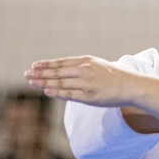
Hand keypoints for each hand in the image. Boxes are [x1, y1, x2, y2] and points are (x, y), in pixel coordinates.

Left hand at [26, 56, 145, 106]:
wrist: (131, 86)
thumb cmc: (114, 76)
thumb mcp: (97, 65)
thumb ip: (81, 67)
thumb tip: (64, 71)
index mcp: (86, 61)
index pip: (61, 63)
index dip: (46, 64)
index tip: (34, 65)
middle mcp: (84, 70)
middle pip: (58, 72)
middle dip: (41, 73)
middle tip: (27, 74)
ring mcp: (86, 83)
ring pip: (61, 83)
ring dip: (44, 83)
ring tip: (32, 83)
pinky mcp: (89, 96)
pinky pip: (70, 95)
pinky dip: (57, 93)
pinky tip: (47, 91)